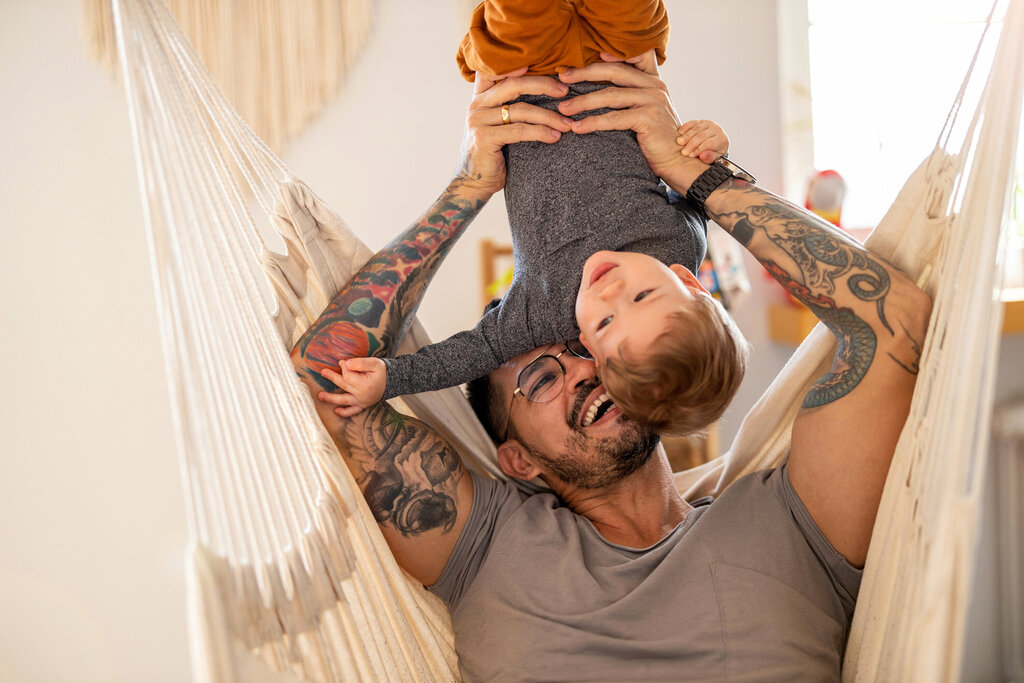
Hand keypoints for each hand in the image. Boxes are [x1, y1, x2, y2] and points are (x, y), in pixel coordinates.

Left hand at [318, 357, 387, 417]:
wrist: (392, 382)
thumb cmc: (382, 372)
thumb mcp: (375, 363)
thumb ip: (360, 363)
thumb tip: (346, 364)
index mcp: (365, 384)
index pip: (348, 376)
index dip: (344, 368)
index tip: (341, 362)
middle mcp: (362, 395)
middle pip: (343, 385)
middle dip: (332, 377)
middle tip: (323, 371)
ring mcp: (361, 402)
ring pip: (343, 400)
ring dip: (331, 398)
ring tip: (320, 396)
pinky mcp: (362, 406)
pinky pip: (352, 411)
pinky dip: (344, 412)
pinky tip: (335, 411)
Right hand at [456, 68, 574, 196]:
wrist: (471, 185)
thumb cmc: (491, 155)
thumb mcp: (496, 126)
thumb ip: (508, 108)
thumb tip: (545, 93)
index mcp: (479, 98)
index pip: (496, 70)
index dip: (518, 63)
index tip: (545, 65)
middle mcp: (476, 105)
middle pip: (514, 84)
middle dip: (543, 85)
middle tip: (566, 92)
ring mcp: (478, 121)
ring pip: (521, 110)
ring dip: (549, 116)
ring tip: (567, 124)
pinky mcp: (484, 138)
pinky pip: (519, 131)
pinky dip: (541, 132)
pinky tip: (555, 137)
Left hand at [556, 57, 706, 193]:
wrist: (676, 160)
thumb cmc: (656, 138)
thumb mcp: (647, 110)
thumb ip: (631, 96)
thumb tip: (597, 90)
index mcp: (653, 80)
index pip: (635, 55)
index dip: (612, 52)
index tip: (586, 56)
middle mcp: (655, 86)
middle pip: (615, 71)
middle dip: (585, 73)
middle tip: (562, 78)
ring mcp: (653, 100)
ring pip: (610, 95)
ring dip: (583, 102)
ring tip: (563, 108)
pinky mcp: (649, 118)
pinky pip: (614, 118)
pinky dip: (593, 123)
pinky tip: (577, 128)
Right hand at [677, 120, 729, 163]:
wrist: (714, 144)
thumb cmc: (713, 153)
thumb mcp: (714, 158)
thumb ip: (709, 158)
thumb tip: (703, 156)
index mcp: (722, 140)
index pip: (709, 143)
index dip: (698, 149)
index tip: (690, 156)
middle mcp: (717, 130)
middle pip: (702, 135)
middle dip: (691, 144)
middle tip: (683, 152)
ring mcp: (709, 124)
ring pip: (697, 128)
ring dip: (687, 135)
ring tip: (679, 142)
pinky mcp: (701, 121)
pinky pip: (693, 122)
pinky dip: (685, 127)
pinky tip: (679, 133)